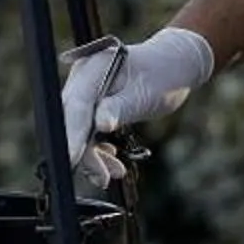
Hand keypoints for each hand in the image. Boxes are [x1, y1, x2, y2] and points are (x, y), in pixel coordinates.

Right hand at [58, 27, 214, 187]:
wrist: (173, 67)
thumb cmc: (163, 76)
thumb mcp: (145, 95)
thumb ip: (120, 108)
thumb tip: (100, 125)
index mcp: (94, 69)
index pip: (77, 105)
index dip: (73, 134)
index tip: (72, 159)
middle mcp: (82, 78)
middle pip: (71, 120)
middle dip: (84, 151)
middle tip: (103, 177)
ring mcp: (84, 91)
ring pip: (77, 129)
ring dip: (92, 155)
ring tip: (116, 172)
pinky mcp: (90, 104)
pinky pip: (86, 130)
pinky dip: (97, 148)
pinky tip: (112, 159)